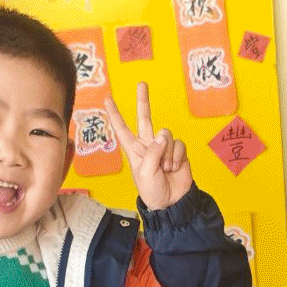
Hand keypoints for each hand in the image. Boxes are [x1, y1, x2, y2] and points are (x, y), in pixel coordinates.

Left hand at [106, 83, 191, 210]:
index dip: (115, 114)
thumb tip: (163, 136)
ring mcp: (164, 147)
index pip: (122, 129)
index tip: (107, 99)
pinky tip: (175, 168)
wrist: (172, 203)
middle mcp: (148, 145)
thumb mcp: (145, 173)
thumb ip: (152, 152)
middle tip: (141, 83)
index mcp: (134, 150)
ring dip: (167, 152)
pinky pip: (179, 144)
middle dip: (143, 101)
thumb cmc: (153, 191)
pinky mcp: (179, 152)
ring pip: (166, 134)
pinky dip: (177, 156)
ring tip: (166, 168)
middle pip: (144, 118)